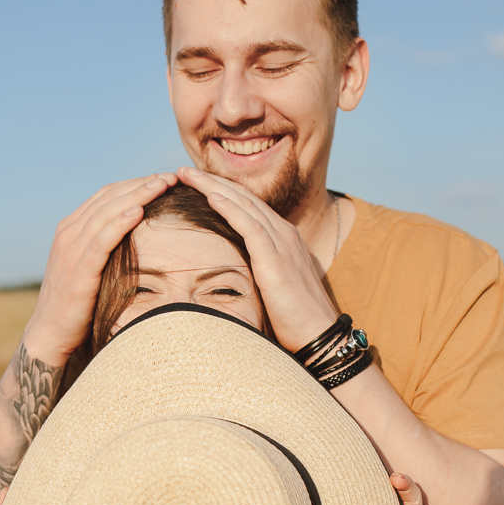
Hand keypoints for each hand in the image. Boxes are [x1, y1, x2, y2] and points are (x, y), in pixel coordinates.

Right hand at [24, 173, 176, 361]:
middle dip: (141, 184)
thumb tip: (134, 238)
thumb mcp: (88, 266)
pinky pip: (101, 241)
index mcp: (72, 228)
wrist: (50, 332)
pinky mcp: (78, 270)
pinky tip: (138, 212)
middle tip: (170, 176)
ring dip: (137, 196)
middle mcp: (69, 233)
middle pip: (109, 198)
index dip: (135, 183)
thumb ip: (104, 247)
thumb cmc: (76, 302)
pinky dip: (119, 224)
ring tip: (162, 185)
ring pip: (107, 213)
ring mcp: (71, 250)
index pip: (107, 195)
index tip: (163, 178)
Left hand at [176, 166, 335, 351]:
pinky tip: (210, 196)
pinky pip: (250, 225)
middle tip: (184, 170)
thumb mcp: (274, 287)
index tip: (196, 184)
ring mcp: (282, 242)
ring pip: (243, 204)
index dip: (222, 191)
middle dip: (211, 180)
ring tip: (187, 175)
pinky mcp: (276, 258)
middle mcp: (284, 233)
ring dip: (213, 186)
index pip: (248, 205)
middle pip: (243, 197)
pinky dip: (230, 208)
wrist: (319, 334)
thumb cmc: (295, 318)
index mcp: (283, 238)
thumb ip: (258, 272)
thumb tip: (235, 275)